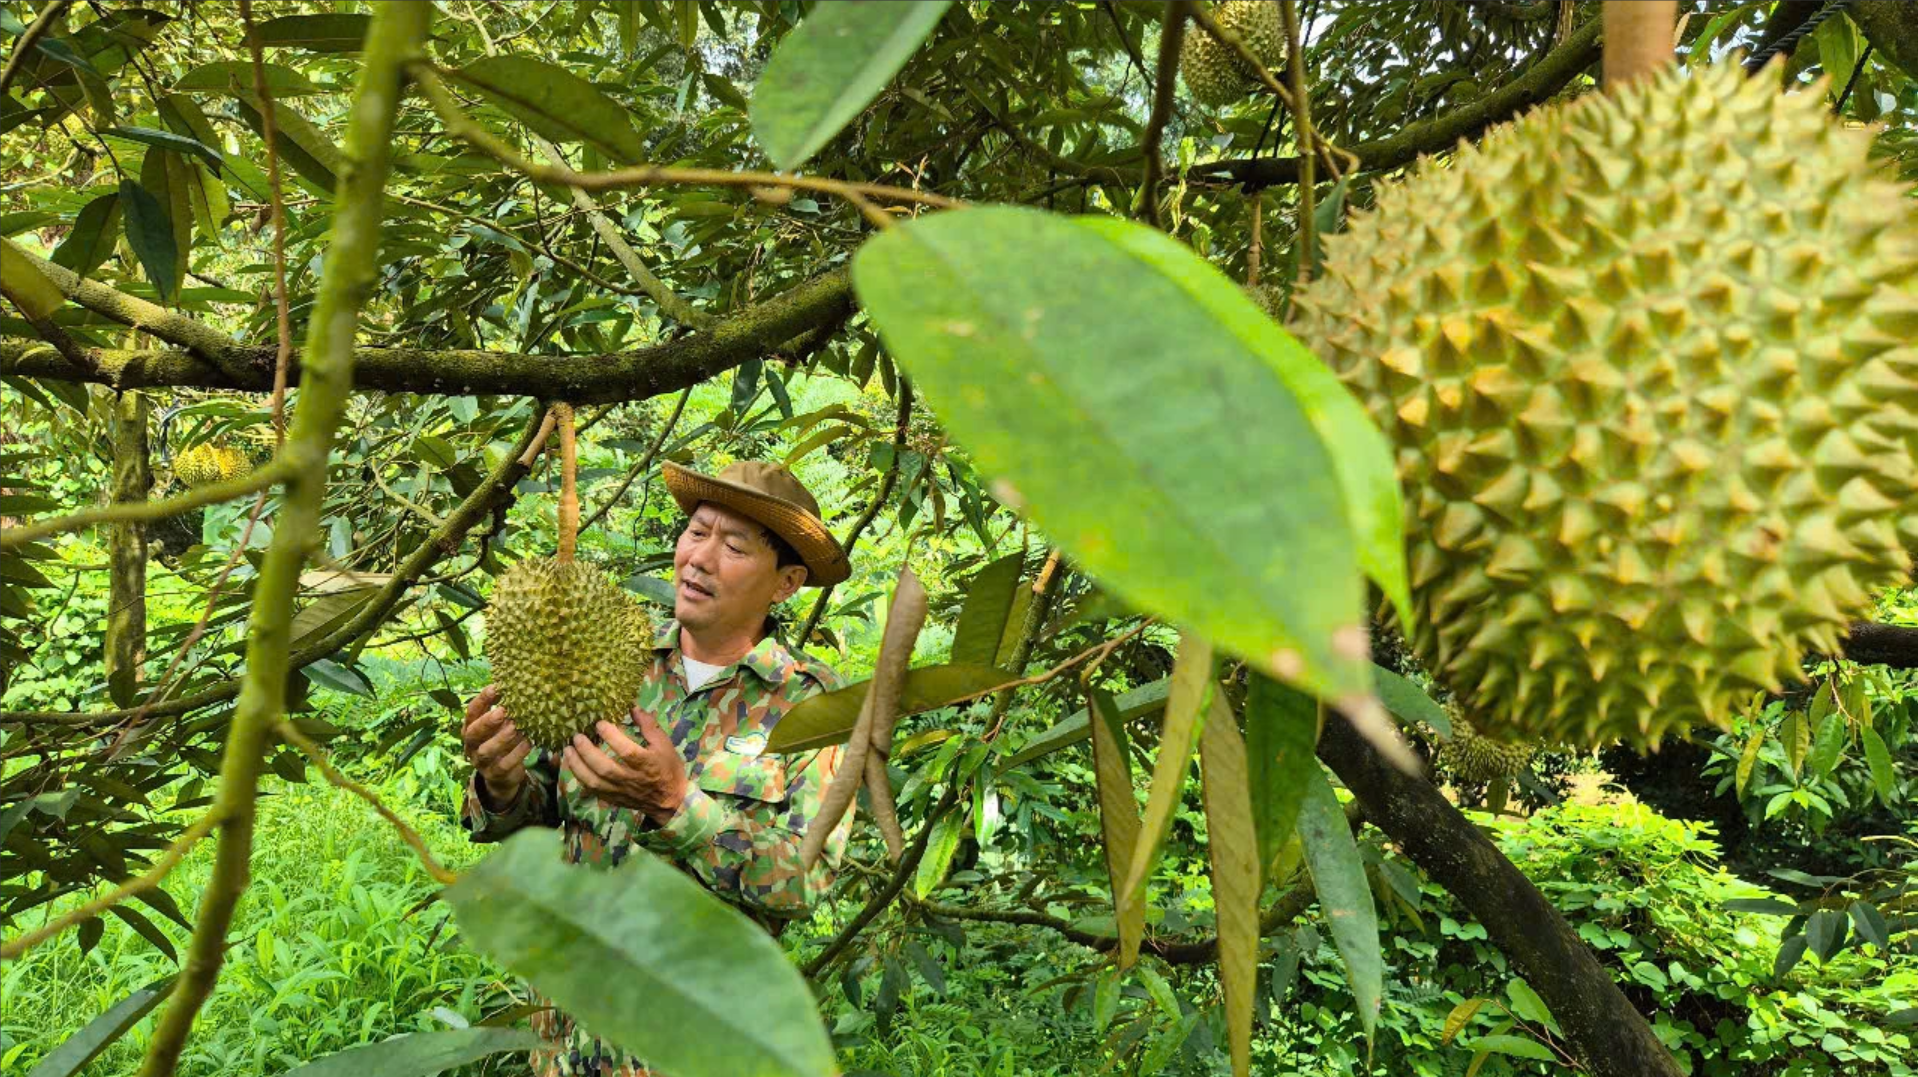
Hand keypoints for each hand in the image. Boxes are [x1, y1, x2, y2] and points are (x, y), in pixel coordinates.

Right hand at [462, 685, 530, 805]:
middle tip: (503, 711)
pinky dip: (517, 753)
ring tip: (516, 726)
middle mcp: (472, 745)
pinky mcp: (495, 774)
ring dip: (502, 737)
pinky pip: (505, 764)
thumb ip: (504, 708)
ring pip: (487, 750)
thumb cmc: (500, 740)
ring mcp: (482, 762)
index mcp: (470, 728)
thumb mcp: (498, 725)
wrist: (502, 775)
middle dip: (487, 721)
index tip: (496, 687)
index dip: (482, 700)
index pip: (471, 712)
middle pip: (473, 733)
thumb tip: (518, 683)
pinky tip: (529, 742)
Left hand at [563, 710, 688, 824]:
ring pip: (594, 782)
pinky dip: (580, 778)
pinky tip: (573, 765)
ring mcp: (620, 791)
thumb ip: (648, 726)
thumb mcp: (665, 744)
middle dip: (587, 752)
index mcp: (647, 764)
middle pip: (605, 768)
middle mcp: (632, 779)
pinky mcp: (613, 799)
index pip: (627, 752)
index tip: (599, 723)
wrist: (669, 801)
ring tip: (567, 750)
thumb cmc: (668, 768)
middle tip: (577, 737)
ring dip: (577, 766)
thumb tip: (632, 707)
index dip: (612, 737)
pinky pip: (592, 790)